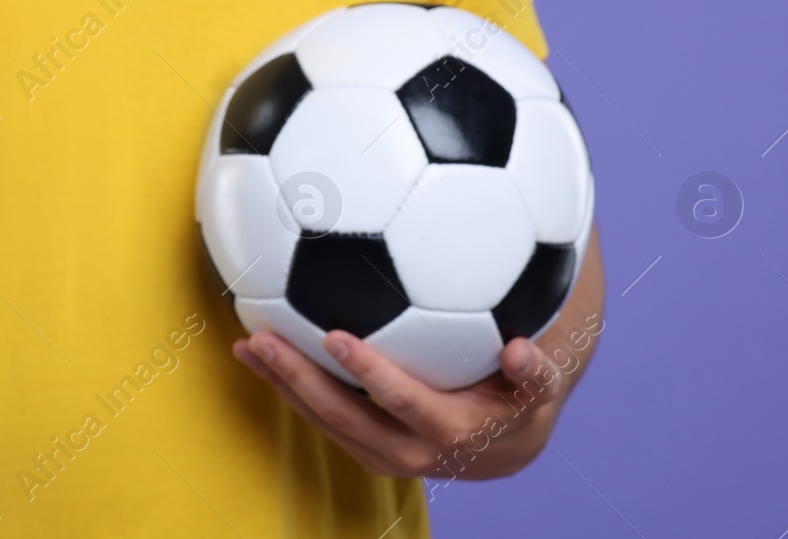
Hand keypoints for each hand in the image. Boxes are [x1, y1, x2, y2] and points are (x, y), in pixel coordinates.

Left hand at [232, 330, 577, 481]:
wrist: (503, 451)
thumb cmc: (520, 404)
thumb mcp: (540, 390)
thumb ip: (535, 372)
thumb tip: (521, 351)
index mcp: (447, 432)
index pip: (399, 401)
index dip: (367, 371)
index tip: (335, 335)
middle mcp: (407, 450)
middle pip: (343, 415)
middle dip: (299, 378)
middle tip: (264, 340)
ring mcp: (379, 451)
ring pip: (323, 420)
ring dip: (283, 385)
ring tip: (247, 347)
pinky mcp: (363, 444)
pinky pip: (322, 418)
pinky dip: (291, 389)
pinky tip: (262, 356)